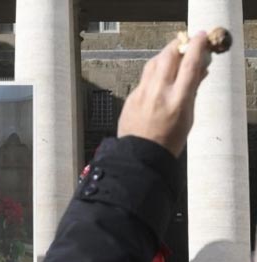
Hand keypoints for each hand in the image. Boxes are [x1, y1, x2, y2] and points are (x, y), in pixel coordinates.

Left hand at [117, 31, 209, 156]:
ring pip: (153, 64)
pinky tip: (159, 76)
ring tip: (172, 56)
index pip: (189, 64)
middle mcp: (158, 93)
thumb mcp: (188, 117)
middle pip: (168, 57)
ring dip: (164, 56)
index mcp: (177, 100)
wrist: (139, 155)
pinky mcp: (131, 97)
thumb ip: (192, 91)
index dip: (196, 46)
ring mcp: (141, 94)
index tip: (200, 37)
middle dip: (176, 46)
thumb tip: (199, 69)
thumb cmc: (168, 139)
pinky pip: (144, 78)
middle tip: (183, 42)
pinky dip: (153, 72)